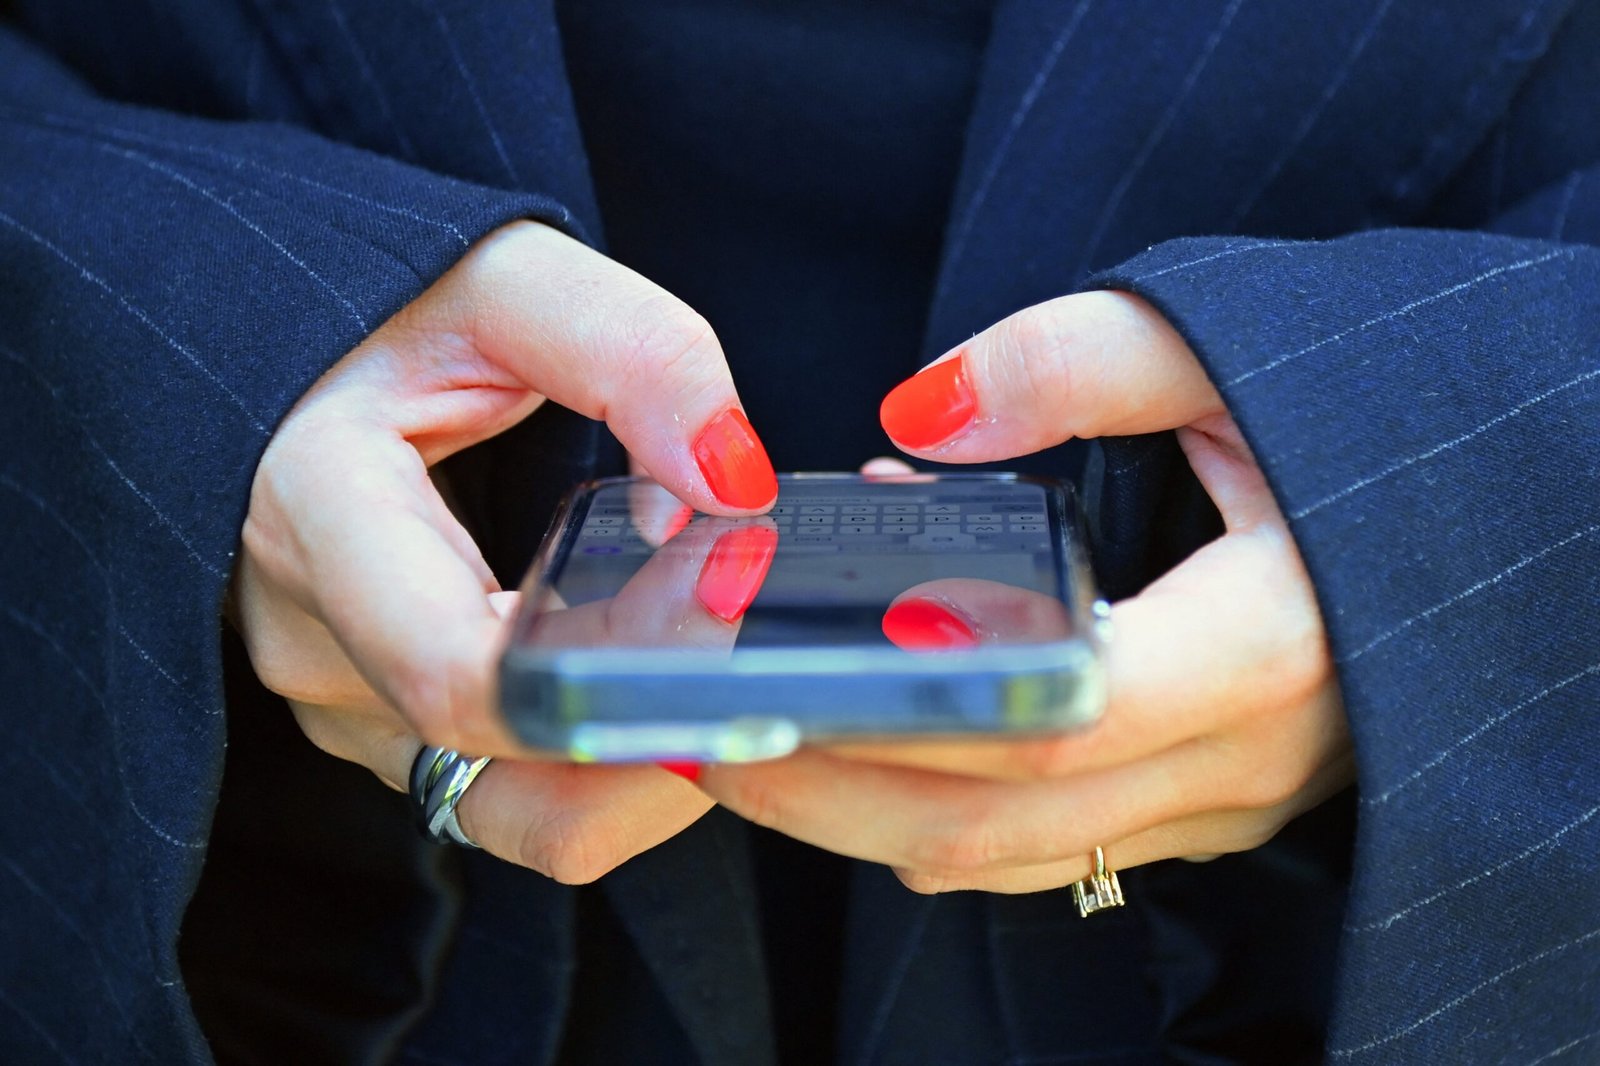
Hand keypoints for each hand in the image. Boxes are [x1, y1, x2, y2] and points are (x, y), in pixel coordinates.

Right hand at [233, 221, 775, 881]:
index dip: (610, 683)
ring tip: (698, 640)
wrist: (305, 360)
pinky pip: (512, 800)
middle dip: (654, 722)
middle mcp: (315, 641)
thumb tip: (736, 481)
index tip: (721, 622)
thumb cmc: (395, 309)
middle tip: (741, 626)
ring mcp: (346, 704)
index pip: (457, 678)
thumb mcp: (511, 281)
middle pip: (514, 765)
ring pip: (523, 809)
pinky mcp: (387, 731)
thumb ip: (635, 354)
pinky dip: (598, 760)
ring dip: (635, 756)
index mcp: (316, 514)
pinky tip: (647, 672)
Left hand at [698, 291, 1352, 892]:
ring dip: (865, 815)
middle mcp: (1249, 753)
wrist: (1478, 507)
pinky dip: (936, 807)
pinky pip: (1044, 848)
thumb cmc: (1348, 416)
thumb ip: (1072, 362)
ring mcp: (1227, 800)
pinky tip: (867, 732)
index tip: (770, 676)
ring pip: (1011, 858)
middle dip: (828, 788)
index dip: (903, 710)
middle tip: (700, 728)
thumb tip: (917, 419)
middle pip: (998, 819)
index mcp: (1270, 640)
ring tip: (750, 739)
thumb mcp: (1225, 348)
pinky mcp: (1201, 807)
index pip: (1057, 715)